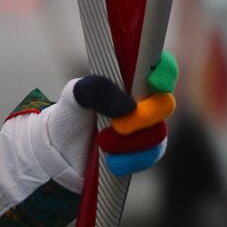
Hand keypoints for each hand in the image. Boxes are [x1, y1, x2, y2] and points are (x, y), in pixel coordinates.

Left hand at [68, 50, 177, 176]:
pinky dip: (129, 160)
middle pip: (165, 105)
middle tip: (118, 126)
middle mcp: (146, 101)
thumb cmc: (72, 114)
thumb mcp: (76, 94)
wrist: (62, 151)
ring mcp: (148, 127)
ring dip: (129, 143)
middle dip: (143, 117)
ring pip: (157, 134)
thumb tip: (129, 107)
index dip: (165, 72)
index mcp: (133, 79)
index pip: (162, 67)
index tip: (153, 82)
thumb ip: (98, 89)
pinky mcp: (145, 152)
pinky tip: (111, 159)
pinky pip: (150, 156)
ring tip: (103, 143)